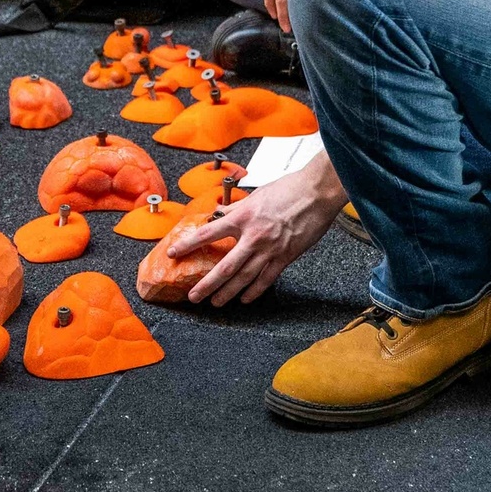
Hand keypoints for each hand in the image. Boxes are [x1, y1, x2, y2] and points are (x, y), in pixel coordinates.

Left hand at [166, 154, 346, 305]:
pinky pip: (266, 280)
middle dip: (206, 285)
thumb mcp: (256, 195)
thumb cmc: (288, 189)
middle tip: (193, 296)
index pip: (207, 234)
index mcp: (242, 217)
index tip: (174, 253)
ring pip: (243, 278)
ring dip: (227, 293)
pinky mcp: (285, 258)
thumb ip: (236, 208)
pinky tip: (245, 299)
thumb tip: (219, 214)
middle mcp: (253, 236)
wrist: (316, 193)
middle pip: (224, 267)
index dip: (188, 245)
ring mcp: (269, 249)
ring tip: (216, 302)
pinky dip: (254, 292)